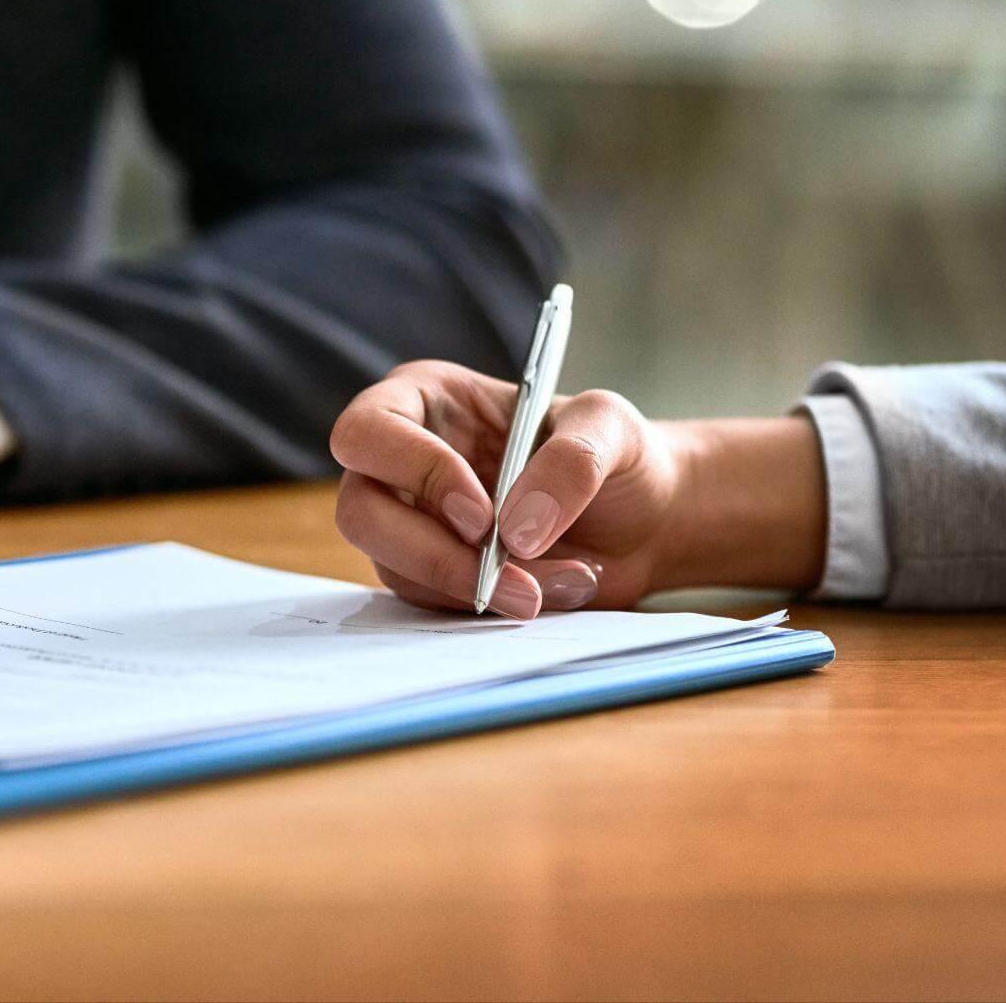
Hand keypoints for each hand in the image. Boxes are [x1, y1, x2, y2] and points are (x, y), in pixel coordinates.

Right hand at [329, 361, 827, 617]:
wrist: (644, 521)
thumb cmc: (617, 455)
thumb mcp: (611, 429)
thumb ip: (571, 462)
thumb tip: (515, 530)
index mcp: (425, 399)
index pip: (369, 431)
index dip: (414, 473)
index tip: (482, 516)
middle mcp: (402, 459)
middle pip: (361, 510)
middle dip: (435, 552)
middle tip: (509, 573)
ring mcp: (411, 521)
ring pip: (395, 566)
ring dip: (474, 586)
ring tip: (556, 582)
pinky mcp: (430, 573)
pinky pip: (431, 601)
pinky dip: (489, 606)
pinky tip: (547, 591)